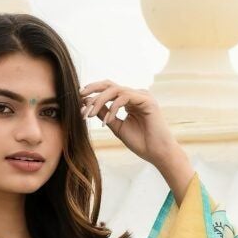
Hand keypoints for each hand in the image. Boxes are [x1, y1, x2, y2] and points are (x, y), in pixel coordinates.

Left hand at [80, 80, 193, 198]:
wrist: (157, 153)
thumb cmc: (140, 142)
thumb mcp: (117, 127)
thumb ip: (105, 115)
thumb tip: (89, 105)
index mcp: (129, 100)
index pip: (108, 91)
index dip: (92, 96)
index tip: (80, 106)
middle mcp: (135, 95)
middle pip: (110, 84)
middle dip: (93, 89)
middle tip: (80, 97)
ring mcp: (142, 96)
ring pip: (115, 90)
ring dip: (99, 101)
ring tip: (90, 115)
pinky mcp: (147, 100)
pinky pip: (124, 97)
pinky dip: (113, 108)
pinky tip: (107, 121)